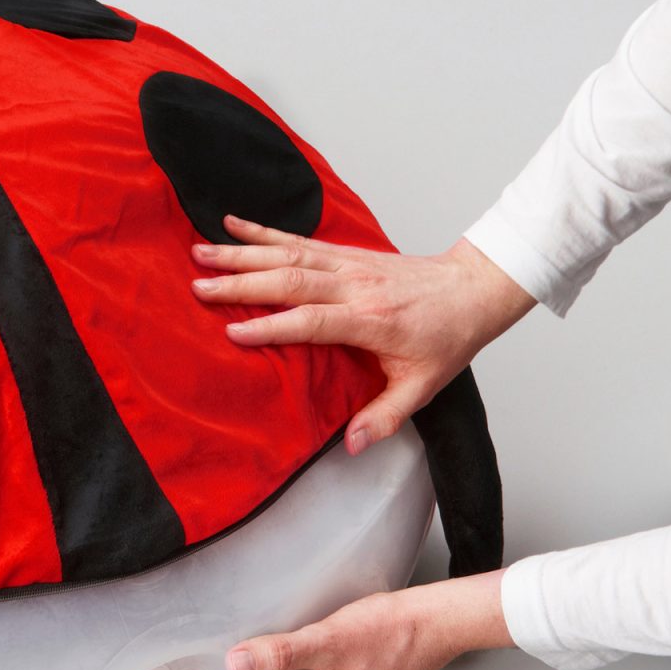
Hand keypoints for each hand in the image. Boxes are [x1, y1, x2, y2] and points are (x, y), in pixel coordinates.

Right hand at [190, 218, 534, 453]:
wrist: (473, 289)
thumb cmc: (448, 338)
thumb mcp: (423, 386)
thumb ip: (386, 416)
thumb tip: (354, 444)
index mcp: (369, 321)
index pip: (310, 322)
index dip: (270, 327)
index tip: (231, 333)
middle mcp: (354, 287)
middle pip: (288, 280)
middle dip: (238, 283)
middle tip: (196, 286)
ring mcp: (349, 265)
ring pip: (287, 254)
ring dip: (240, 253)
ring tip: (200, 250)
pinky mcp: (346, 253)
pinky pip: (299, 239)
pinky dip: (264, 232)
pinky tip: (234, 224)